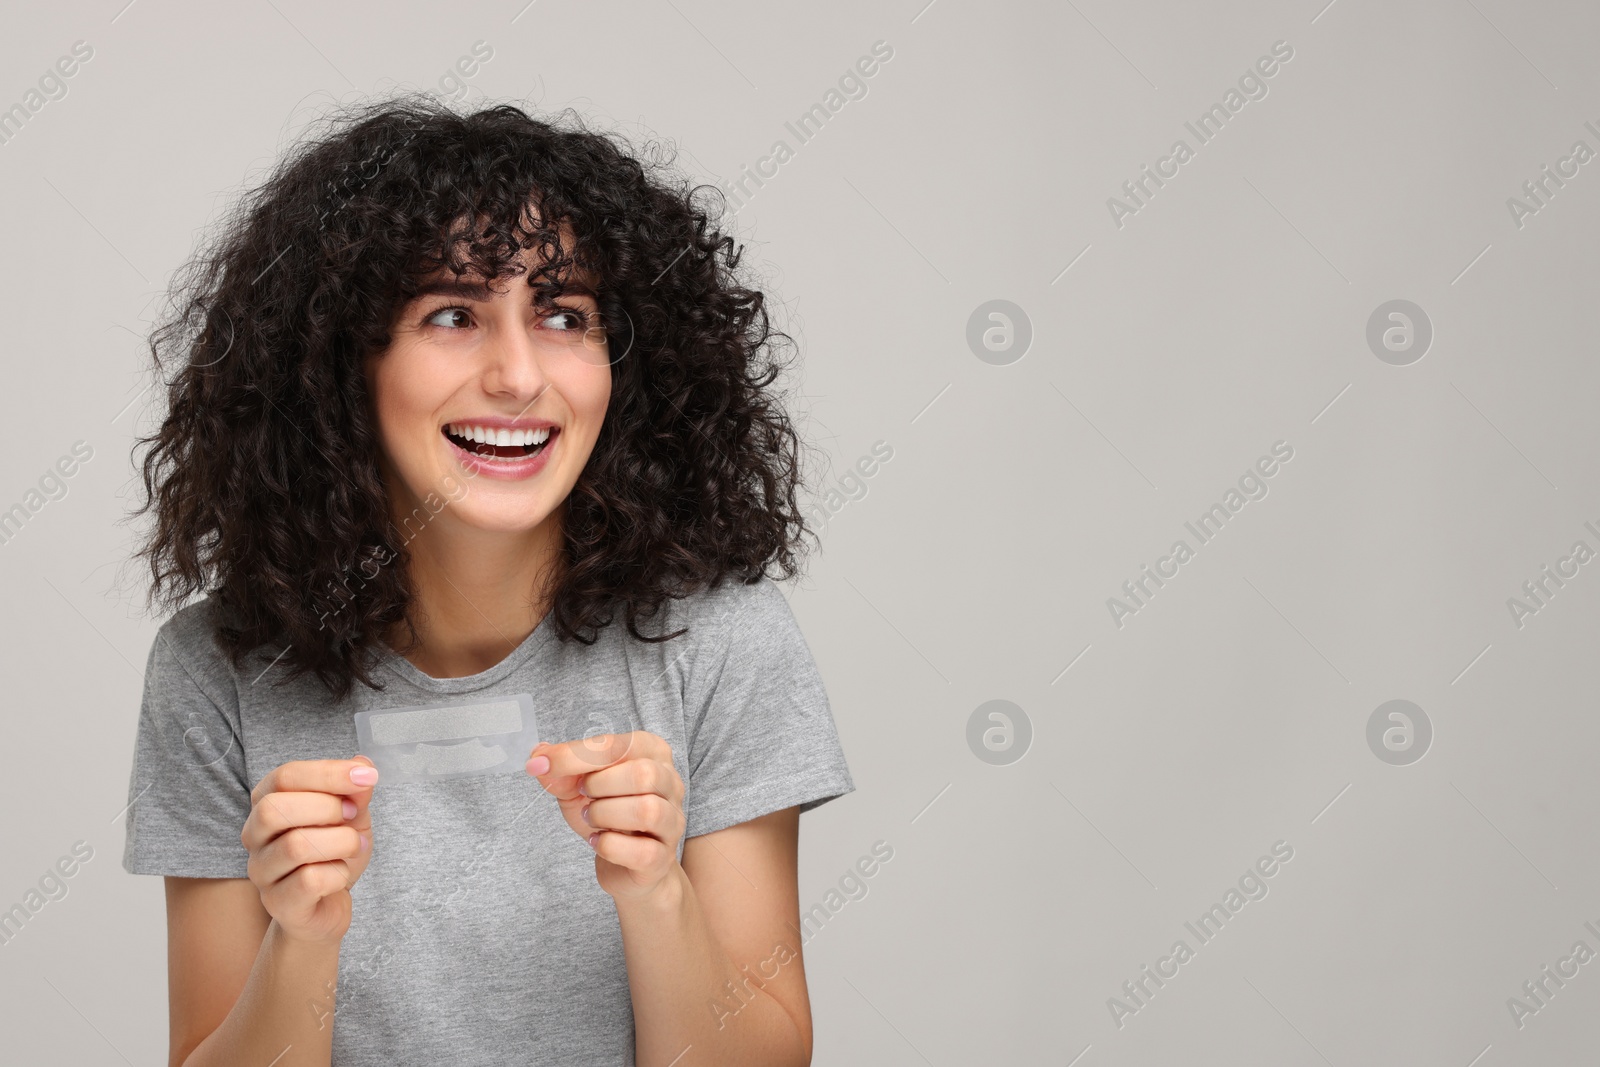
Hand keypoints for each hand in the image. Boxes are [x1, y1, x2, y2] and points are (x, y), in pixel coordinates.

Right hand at [241, 756, 377, 944]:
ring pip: (296, 846)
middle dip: (327, 807)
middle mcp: (255, 836)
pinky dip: (338, 873)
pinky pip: (309, 881)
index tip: (366, 777)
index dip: (328, 773)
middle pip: (274, 809)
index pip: (284, 776)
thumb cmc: (333, 854)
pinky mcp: (278, 903)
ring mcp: (262, 871)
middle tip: (351, 816)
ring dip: (340, 842)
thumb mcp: (350, 816)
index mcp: (267, 803)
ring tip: (354, 846)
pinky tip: (341, 874)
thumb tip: (363, 765)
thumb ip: (354, 792)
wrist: (326, 907)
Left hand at [526, 732, 685, 901]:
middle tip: (585, 797)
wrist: (626, 865)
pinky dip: (610, 846)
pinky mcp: (664, 857)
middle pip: (642, 774)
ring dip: (604, 815)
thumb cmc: (608, 816)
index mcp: (652, 753)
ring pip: (647, 810)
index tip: (542, 765)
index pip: (616, 746)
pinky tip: (599, 842)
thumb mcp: (578, 787)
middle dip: (599, 787)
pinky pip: (642, 851)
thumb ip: (561, 771)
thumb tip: (538, 758)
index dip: (573, 756)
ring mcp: (673, 822)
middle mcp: (671, 783)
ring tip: (592, 818)